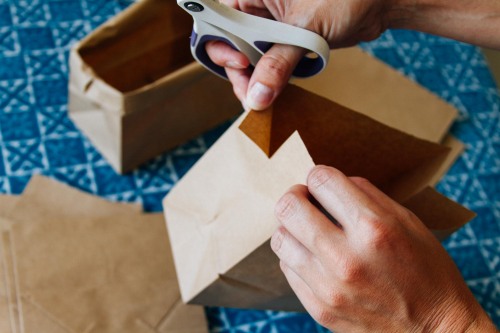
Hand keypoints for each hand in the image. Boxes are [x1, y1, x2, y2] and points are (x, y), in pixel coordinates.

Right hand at [206, 0, 392, 109]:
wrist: (378, 2)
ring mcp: (271, 26)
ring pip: (250, 57)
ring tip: (264, 100)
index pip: (219, 20)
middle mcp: (257, 8)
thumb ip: (279, 63)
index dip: (222, 45)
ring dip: (255, 80)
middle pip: (231, 44)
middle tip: (252, 97)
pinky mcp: (285, 41)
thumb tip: (257, 95)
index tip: (240, 64)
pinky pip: (269, 63)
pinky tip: (275, 92)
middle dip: (240, 72)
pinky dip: (270, 79)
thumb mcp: (306, 30)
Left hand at [271, 165, 495, 331]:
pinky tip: (314, 257)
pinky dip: (296, 256)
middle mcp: (346, 257)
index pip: (321, 181)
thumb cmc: (427, 270)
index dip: (318, 175)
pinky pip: (288, 269)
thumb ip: (367, 195)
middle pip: (288, 208)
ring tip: (308, 230)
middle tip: (305, 200)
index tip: (321, 182)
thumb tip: (331, 182)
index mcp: (373, 228)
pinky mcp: (320, 309)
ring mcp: (329, 287)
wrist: (436, 330)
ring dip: (291, 228)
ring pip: (280, 239)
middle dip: (295, 196)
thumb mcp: (408, 221)